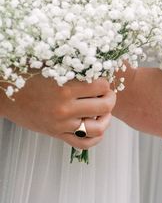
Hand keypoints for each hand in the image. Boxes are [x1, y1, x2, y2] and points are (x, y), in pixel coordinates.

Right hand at [0, 76, 115, 148]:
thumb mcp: (51, 65)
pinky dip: (95, 138)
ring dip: (106, 119)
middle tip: (108, 93)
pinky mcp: (56, 134)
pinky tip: (97, 126)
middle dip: (110, 98)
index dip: (105, 81)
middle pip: (104, 106)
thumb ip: (72, 65)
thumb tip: (97, 59)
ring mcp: (61, 124)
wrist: (5, 95)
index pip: (101, 86)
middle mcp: (65, 108)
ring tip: (104, 111)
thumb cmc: (28, 75)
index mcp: (65, 87)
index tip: (102, 79)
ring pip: (98, 128)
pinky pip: (83, 143)